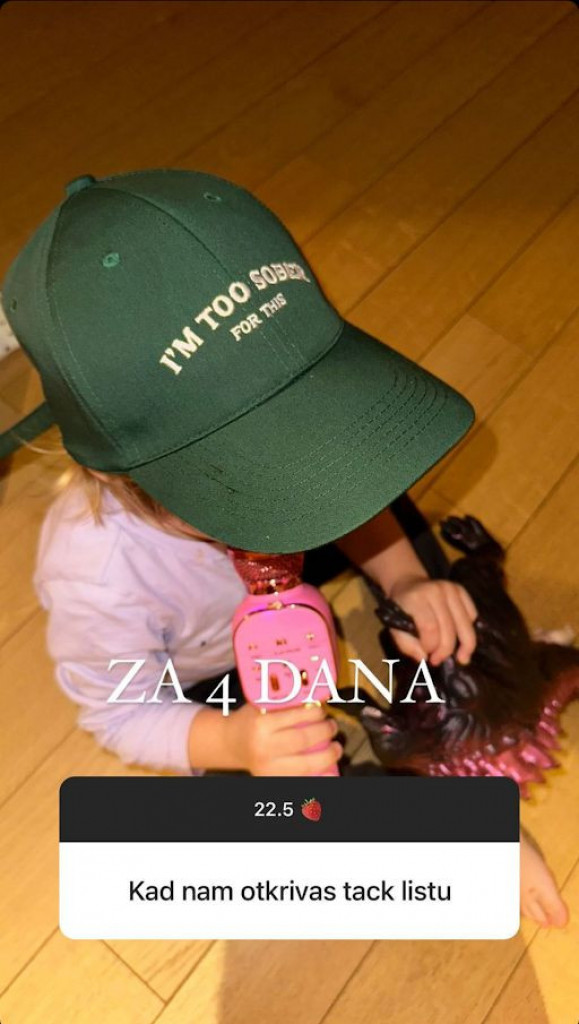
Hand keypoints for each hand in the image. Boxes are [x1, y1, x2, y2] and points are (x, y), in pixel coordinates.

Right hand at [226, 702, 341, 775]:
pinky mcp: (271, 779)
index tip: (323, 711)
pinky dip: (319, 776)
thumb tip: (316, 701)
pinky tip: (330, 771)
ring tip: (336, 748)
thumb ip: (285, 703)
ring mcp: (267, 767)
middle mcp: (263, 747)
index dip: (315, 713)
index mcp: (260, 724)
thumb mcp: (261, 705)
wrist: (231, 743)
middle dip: (324, 733)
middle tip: (332, 727)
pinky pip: (300, 780)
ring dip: (327, 756)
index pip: (295, 717)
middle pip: (302, 740)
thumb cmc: (250, 721)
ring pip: (305, 765)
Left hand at [388, 574, 477, 665]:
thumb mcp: (395, 628)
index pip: (430, 628)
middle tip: (438, 660)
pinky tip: (461, 638)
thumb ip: (406, 645)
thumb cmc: (402, 609)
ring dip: (466, 646)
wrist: (409, 584)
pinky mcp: (461, 589)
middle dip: (446, 650)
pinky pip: (472, 615)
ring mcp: (451, 588)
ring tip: (461, 658)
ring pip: (465, 624)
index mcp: (416, 598)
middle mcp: (435, 590)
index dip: (431, 646)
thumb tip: (424, 658)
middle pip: (449, 629)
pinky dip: (469, 630)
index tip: (427, 655)